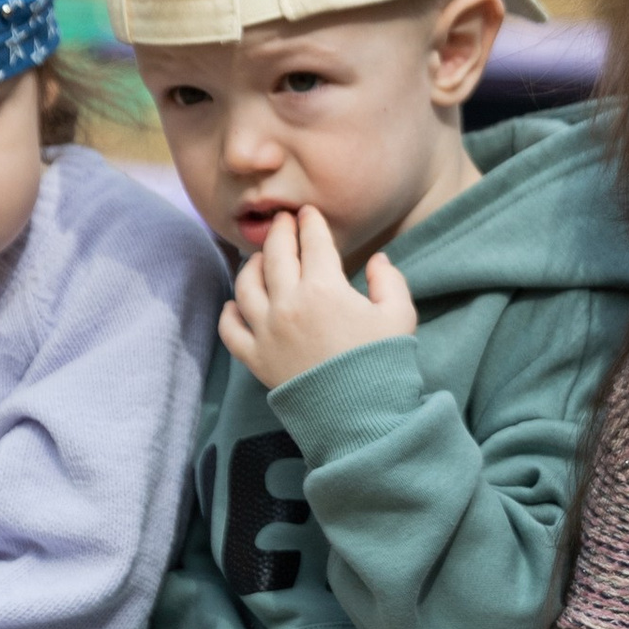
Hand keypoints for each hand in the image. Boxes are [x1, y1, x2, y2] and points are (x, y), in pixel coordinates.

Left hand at [221, 207, 417, 391]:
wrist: (360, 415)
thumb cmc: (383, 362)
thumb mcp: (400, 315)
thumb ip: (390, 280)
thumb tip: (377, 260)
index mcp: (325, 288)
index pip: (313, 242)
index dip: (311, 222)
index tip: (308, 213)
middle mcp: (288, 303)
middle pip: (276, 255)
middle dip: (280, 232)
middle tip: (283, 221)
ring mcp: (266, 331)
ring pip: (246, 285)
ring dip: (252, 265)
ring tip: (261, 258)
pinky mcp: (255, 358)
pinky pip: (230, 329)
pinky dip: (229, 312)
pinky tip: (235, 303)